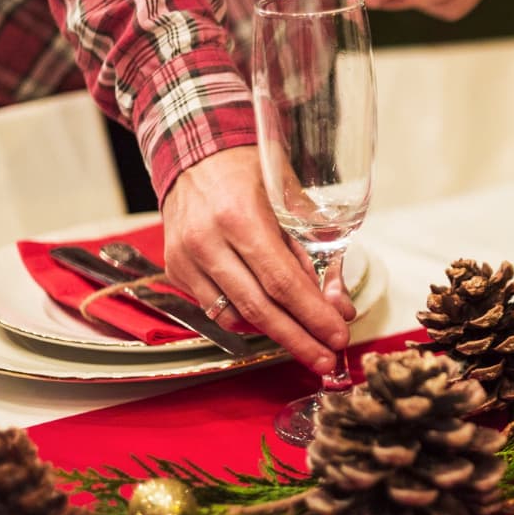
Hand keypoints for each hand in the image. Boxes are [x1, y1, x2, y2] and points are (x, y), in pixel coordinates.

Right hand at [159, 146, 354, 373]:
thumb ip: (318, 252)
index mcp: (240, 217)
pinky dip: (246, 319)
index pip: (282, 281)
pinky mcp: (175, 269)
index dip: (312, 315)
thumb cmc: (251, 171)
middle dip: (298, 339)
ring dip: (274, 334)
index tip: (338, 336)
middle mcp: (206, 241)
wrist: (195, 154)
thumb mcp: (293, 200)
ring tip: (307, 343)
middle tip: (326, 361)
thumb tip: (338, 304)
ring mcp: (185, 258)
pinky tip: (270, 320)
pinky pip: (215, 309)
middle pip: (259, 307)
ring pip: (234, 315)